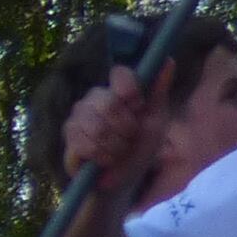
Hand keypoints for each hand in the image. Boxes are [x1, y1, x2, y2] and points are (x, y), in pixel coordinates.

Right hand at [65, 69, 158, 189]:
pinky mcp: (69, 139)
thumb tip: (168, 59)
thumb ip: (158, 90)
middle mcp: (94, 98)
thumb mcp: (156, 118)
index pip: (119, 73)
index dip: (130, 90)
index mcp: (116, 89)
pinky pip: (84, 144)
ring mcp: (77, 117)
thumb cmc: (140, 144)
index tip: (140, 107)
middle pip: (108, 102)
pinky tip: (107, 160)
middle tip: (131, 137)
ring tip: (120, 151)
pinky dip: (102, 156)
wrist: (123, 176)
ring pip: (96, 126)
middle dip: (125, 126)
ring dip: (115, 144)